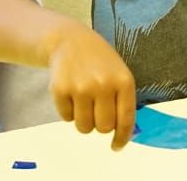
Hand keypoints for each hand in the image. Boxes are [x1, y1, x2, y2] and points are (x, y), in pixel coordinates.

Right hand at [47, 23, 135, 148]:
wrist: (69, 40)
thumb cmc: (99, 61)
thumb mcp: (119, 73)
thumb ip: (123, 101)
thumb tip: (124, 134)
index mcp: (123, 81)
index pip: (126, 119)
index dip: (122, 137)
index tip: (116, 146)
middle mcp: (103, 85)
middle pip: (103, 128)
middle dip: (100, 125)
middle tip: (96, 111)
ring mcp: (80, 88)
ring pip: (84, 127)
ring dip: (84, 120)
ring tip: (84, 101)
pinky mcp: (60, 90)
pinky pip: (66, 118)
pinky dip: (69, 111)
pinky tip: (71, 92)